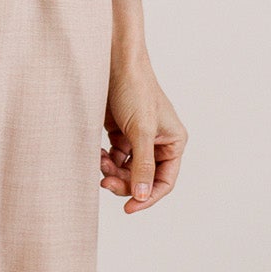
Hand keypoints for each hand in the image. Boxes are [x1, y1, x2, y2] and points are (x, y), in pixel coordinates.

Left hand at [101, 44, 186, 214]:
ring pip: (127, 170)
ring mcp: (139, 139)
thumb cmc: (134, 90)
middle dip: (124, 182)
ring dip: (112, 171)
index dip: (147, 197)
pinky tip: (97, 153)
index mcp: (173, 142)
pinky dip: (105, 160)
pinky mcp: (121, 133)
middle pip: (143, 178)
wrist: (113, 62)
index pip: (164, 181)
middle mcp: (159, 143)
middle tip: (104, 180)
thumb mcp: (140, 131)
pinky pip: (115, 158)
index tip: (128, 208)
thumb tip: (142, 196)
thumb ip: (142, 165)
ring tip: (99, 161)